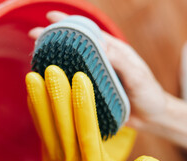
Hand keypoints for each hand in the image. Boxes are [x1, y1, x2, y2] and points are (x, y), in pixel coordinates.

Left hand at [26, 65, 159, 160]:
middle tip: (51, 70)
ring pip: (46, 129)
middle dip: (56, 97)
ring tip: (32, 77)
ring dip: (39, 102)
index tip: (80, 80)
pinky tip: (31, 96)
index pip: (86, 133)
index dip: (82, 106)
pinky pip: (41, 134)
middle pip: (61, 127)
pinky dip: (35, 114)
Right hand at [29, 11, 167, 128]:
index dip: (69, 23)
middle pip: (74, 46)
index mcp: (112, 52)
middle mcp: (101, 62)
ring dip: (53, 58)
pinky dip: (59, 79)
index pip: (88, 32)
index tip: (50, 17)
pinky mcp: (92, 93)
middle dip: (54, 38)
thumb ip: (121, 62)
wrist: (152, 118)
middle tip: (34, 35)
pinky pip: (72, 83)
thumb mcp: (138, 77)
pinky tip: (47, 79)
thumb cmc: (149, 94)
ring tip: (35, 54)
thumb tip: (99, 44)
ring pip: (70, 63)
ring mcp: (95, 77)